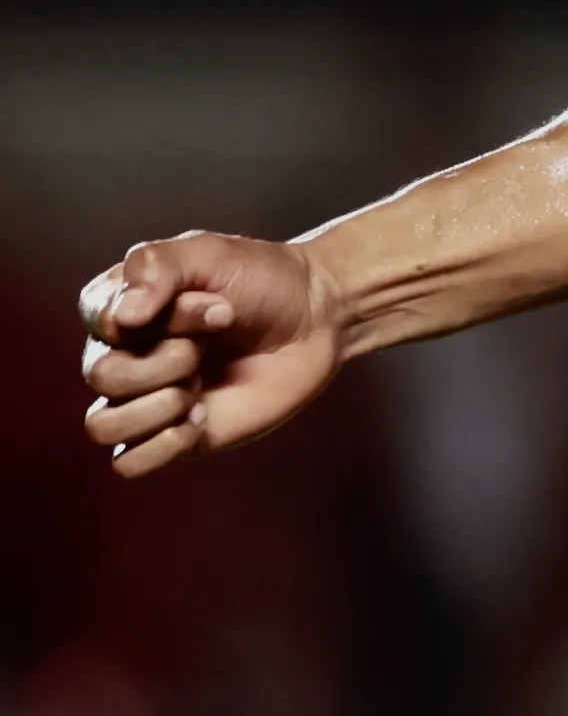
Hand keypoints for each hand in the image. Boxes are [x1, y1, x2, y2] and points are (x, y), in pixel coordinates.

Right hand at [78, 231, 346, 476]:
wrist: (317, 316)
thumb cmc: (260, 279)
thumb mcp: (208, 253)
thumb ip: (155, 267)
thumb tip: (122, 317)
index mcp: (118, 308)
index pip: (102, 323)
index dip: (161, 318)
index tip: (215, 303)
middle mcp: (122, 356)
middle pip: (103, 376)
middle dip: (167, 360)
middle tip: (211, 345)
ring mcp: (147, 399)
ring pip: (103, 425)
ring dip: (159, 405)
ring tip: (199, 388)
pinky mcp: (175, 437)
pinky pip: (130, 462)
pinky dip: (162, 446)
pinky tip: (200, 420)